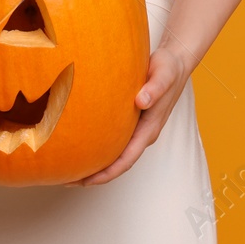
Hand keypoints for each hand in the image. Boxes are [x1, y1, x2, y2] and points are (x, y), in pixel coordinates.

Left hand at [73, 42, 192, 185]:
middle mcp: (144, 134)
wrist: (176, 62)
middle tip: (68, 181)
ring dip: (96, 165)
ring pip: (115, 154)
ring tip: (70, 169)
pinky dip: (99, 148)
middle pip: (118, 163)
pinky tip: (82, 143)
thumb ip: (155, 88)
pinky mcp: (132, 121)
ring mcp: (138, 129)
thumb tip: (141, 101)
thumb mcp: (164, 74)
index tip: (87, 181)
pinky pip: (114, 141)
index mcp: (150, 129)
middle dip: (96, 175)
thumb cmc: (169, 67)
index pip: (127, 159)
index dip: (107, 173)